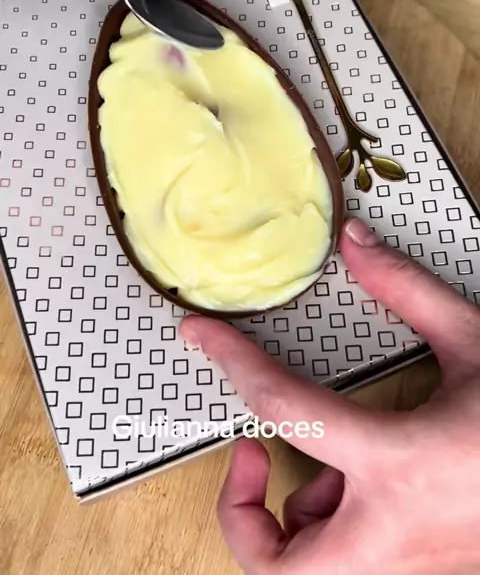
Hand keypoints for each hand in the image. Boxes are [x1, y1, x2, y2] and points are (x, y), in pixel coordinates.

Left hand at [180, 219, 479, 574]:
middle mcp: (396, 538)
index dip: (233, 364)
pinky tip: (368, 486)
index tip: (201, 338)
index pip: (286, 411)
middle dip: (241, 518)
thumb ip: (408, 292)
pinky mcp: (422, 573)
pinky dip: (336, 530)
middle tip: (253, 455)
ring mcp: (409, 569)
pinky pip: (350, 568)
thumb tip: (355, 246)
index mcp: (403, 466)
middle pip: (276, 573)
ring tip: (325, 470)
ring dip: (292, 524)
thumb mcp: (477, 344)